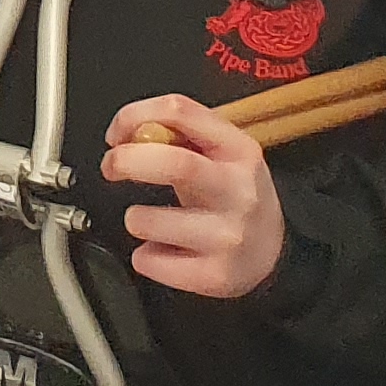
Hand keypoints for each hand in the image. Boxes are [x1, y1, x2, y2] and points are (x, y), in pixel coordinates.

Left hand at [104, 95, 286, 298]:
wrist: (274, 253)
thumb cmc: (231, 195)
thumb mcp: (219, 153)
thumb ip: (178, 134)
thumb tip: (128, 133)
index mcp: (238, 149)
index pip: (179, 111)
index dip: (134, 116)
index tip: (117, 136)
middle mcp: (238, 190)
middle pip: (175, 163)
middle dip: (127, 161)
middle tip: (111, 168)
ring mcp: (230, 235)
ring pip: (150, 221)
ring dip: (135, 218)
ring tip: (148, 221)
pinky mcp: (217, 274)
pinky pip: (152, 262)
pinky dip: (146, 257)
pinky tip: (166, 251)